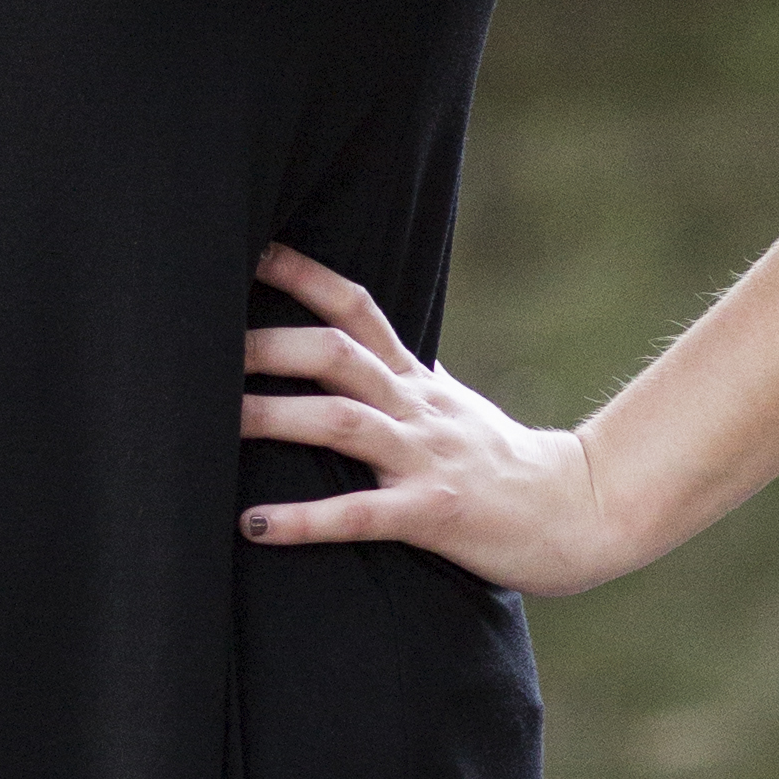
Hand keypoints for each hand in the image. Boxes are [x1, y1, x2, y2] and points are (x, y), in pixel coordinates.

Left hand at [239, 246, 626, 595]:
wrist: (577, 512)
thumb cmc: (504, 464)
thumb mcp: (453, 407)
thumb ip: (407, 377)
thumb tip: (365, 345)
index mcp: (417, 381)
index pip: (357, 310)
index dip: (304, 278)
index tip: (251, 253)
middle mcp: (417, 408)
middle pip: (337, 354)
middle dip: (269, 346)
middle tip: (201, 347)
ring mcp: (426, 457)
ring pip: (341, 421)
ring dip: (274, 418)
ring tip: (210, 424)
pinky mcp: (434, 514)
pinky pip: (360, 514)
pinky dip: (304, 520)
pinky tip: (254, 525)